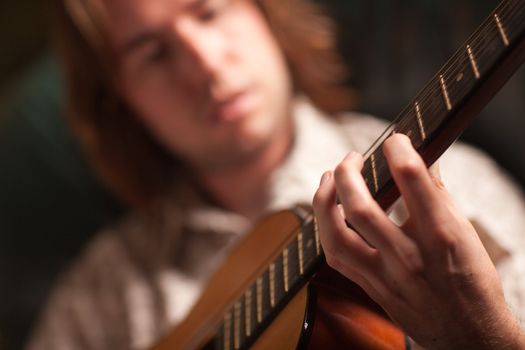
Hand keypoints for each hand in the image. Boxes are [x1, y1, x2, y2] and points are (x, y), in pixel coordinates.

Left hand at [313, 134, 524, 348]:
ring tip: (328, 179)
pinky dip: (327, 229)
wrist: (469, 335)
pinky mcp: (372, 289)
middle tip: (351, 158)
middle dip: (347, 172)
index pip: (411, 178)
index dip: (397, 149)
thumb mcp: (465, 232)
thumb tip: (419, 157)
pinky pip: (336, 257)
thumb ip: (437, 193)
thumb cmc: (471, 279)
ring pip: (336, 234)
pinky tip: (330, 212)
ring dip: (324, 201)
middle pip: (360, 206)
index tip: (393, 141)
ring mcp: (385, 276)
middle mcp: (409, 257)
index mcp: (441, 235)